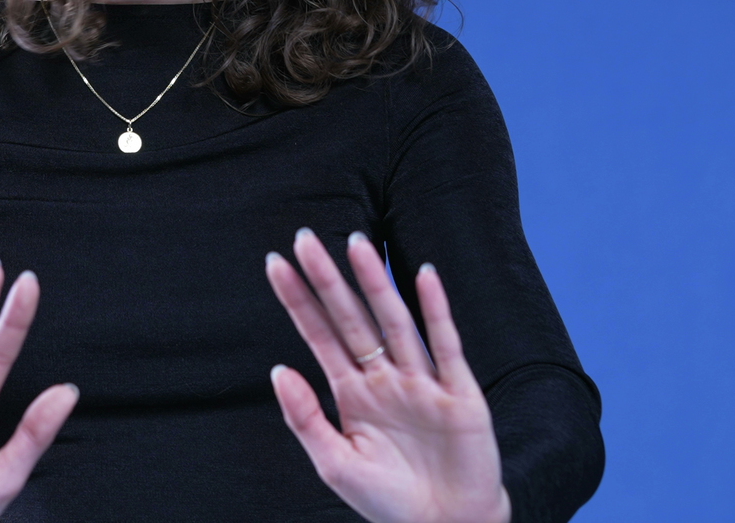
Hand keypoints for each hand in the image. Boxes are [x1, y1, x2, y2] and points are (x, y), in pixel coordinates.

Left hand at [266, 229, 510, 522]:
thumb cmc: (388, 501)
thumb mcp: (335, 463)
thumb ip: (305, 417)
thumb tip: (277, 369)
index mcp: (352, 392)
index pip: (319, 334)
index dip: (298, 299)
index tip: (275, 264)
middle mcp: (385, 378)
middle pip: (352, 317)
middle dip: (329, 279)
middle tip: (304, 238)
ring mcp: (422, 381)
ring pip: (394, 321)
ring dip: (376, 283)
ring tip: (356, 243)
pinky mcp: (459, 392)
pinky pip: (445, 344)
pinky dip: (436, 310)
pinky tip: (423, 276)